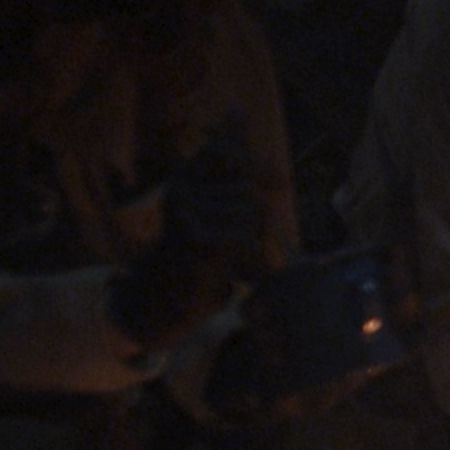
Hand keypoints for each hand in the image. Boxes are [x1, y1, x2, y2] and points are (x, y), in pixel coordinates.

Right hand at [110, 159, 267, 352]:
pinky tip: (229, 267)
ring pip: (251, 213)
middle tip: (238, 241)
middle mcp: (179, 189)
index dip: (256, 164)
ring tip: (230, 254)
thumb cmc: (204, 250)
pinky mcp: (196, 239)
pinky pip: (246, 236)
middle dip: (257, 216)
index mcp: (185, 177)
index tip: (280, 186)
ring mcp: (184, 213)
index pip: (224, 151)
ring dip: (254, 237)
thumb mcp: (221, 207)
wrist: (169, 298)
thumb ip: (240, 178)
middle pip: (248, 189)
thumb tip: (267, 161)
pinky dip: (249, 255)